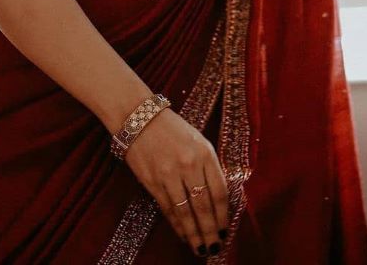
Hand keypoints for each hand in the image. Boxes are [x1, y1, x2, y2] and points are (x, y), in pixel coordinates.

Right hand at [123, 107, 228, 255]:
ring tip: (201, 249)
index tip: (226, 230)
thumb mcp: (198, 141)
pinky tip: (183, 235)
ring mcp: (168, 174)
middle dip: (210, 231)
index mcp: (204, 152)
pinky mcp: (151, 181)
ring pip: (185, 212)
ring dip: (194, 234)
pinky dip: (176, 225)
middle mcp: (188, 164)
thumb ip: (209, 166)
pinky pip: (167, 209)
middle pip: (203, 206)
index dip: (223, 215)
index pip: (219, 191)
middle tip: (215, 248)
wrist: (139, 117)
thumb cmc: (173, 129)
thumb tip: (218, 200)